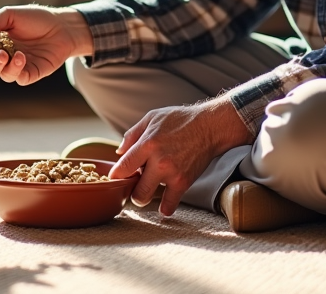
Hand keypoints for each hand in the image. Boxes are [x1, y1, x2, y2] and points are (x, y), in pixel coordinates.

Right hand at [0, 5, 94, 85]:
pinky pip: (20, 79)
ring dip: (4, 67)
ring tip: (12, 54)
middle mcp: (5, 57)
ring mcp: (19, 66)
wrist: (61, 25)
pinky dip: (17, 71)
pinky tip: (22, 58)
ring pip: (4, 75)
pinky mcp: (32, 73)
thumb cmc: (35, 18)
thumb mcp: (10, 15)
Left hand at [109, 96, 252, 216]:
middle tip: (135, 185)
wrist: (209, 127)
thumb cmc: (180, 120)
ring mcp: (171, 173)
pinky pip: (169, 204)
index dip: (116, 175)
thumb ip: (132, 135)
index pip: (122, 168)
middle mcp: (157, 160)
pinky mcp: (183, 182)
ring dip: (144, 196)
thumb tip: (119, 152)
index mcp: (147, 143)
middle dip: (131, 189)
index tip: (118, 177)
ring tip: (147, 190)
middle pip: (133, 188)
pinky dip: (165, 207)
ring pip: (146, 197)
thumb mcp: (152, 118)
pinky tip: (163, 205)